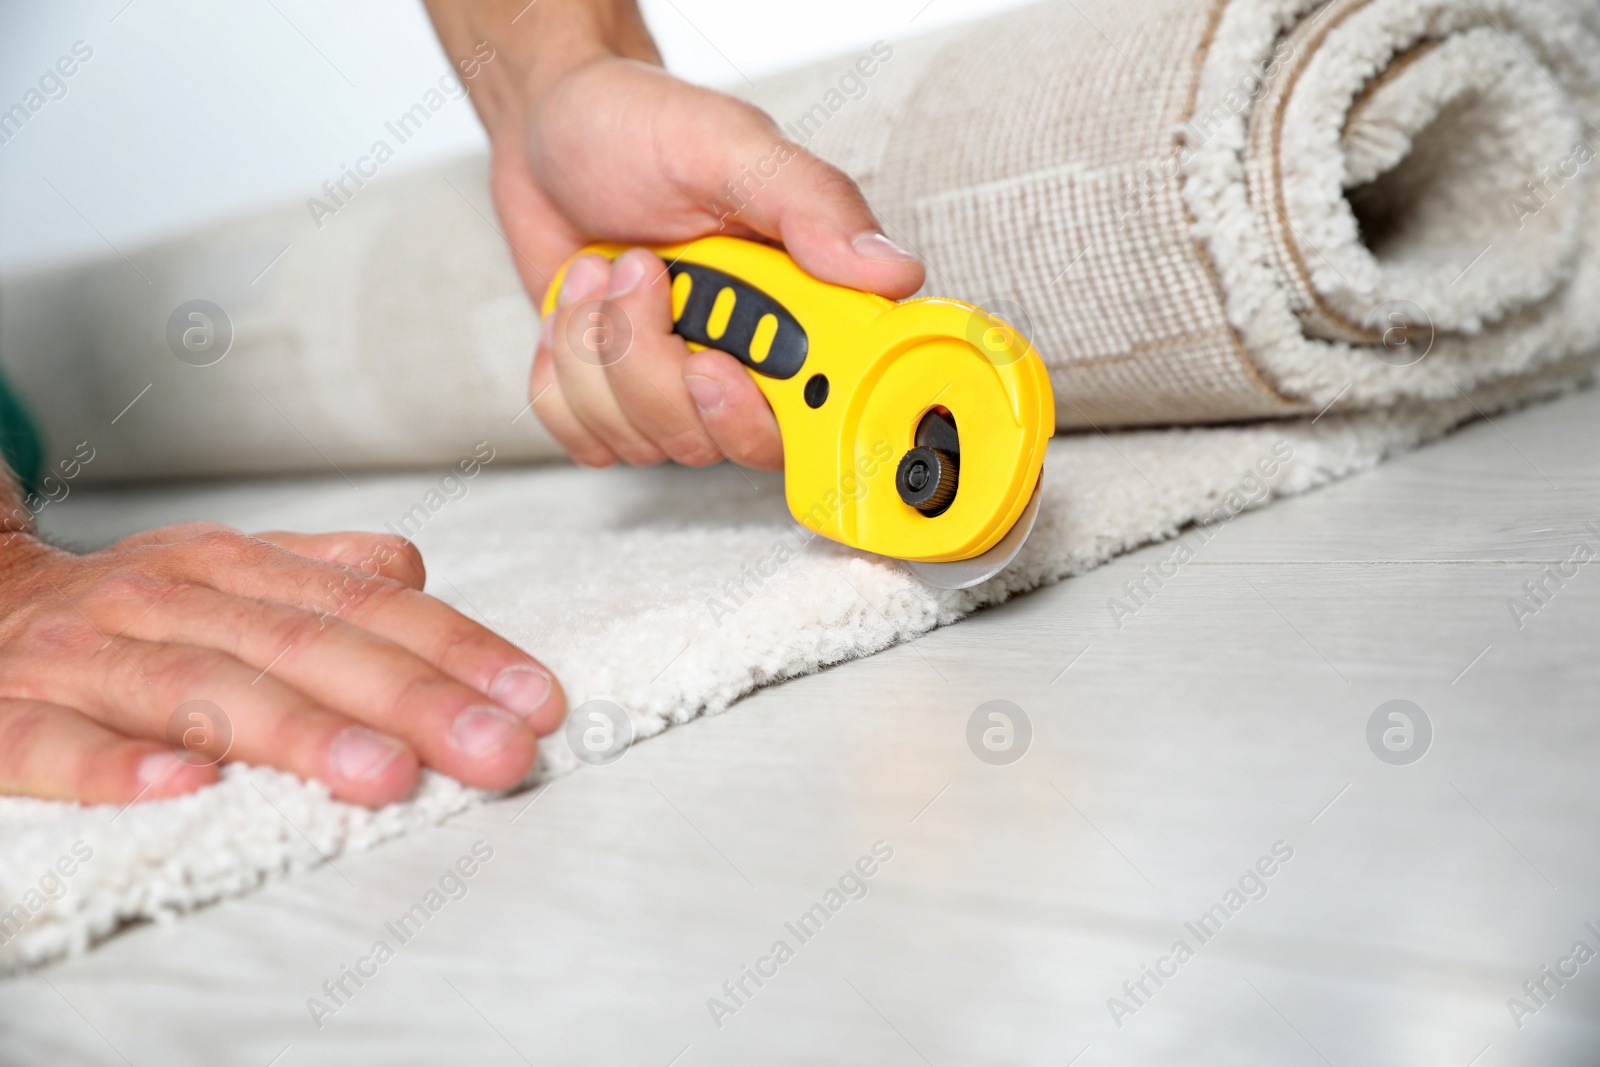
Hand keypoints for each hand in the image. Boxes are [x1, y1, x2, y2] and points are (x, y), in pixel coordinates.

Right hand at [0, 524, 563, 805]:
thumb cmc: (130, 609)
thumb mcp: (226, 571)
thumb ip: (322, 572)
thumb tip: (415, 570)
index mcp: (233, 564)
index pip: (367, 603)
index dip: (457, 651)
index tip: (535, 701)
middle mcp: (167, 597)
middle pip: (304, 645)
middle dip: (411, 700)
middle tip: (496, 751)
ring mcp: (82, 656)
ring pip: (199, 688)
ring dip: (297, 733)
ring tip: (386, 776)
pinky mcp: (2, 714)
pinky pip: (50, 743)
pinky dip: (113, 766)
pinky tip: (183, 790)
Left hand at [424, 1, 924, 469]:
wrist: (550, 128)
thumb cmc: (641, 125)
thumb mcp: (730, 146)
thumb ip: (811, 205)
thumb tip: (892, 271)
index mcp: (805, 304)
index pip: (824, 410)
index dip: (769, 411)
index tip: (712, 364)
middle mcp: (753, 359)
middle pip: (722, 439)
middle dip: (654, 367)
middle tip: (639, 271)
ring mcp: (682, 387)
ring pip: (645, 439)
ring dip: (598, 350)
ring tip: (604, 269)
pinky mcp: (618, 401)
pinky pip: (590, 439)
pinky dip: (561, 375)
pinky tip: (577, 310)